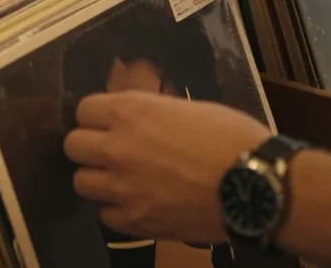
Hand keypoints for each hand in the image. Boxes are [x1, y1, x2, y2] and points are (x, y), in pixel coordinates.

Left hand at [63, 92, 268, 243]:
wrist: (257, 185)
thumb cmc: (232, 138)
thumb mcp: (188, 108)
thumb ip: (152, 114)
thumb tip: (138, 120)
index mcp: (131, 111)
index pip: (83, 110)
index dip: (96, 117)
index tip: (108, 123)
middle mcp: (117, 147)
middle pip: (73, 146)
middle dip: (89, 147)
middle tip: (110, 152)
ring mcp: (123, 187)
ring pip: (81, 182)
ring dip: (98, 180)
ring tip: (121, 180)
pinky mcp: (136, 220)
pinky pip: (105, 215)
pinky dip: (117, 210)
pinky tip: (137, 204)